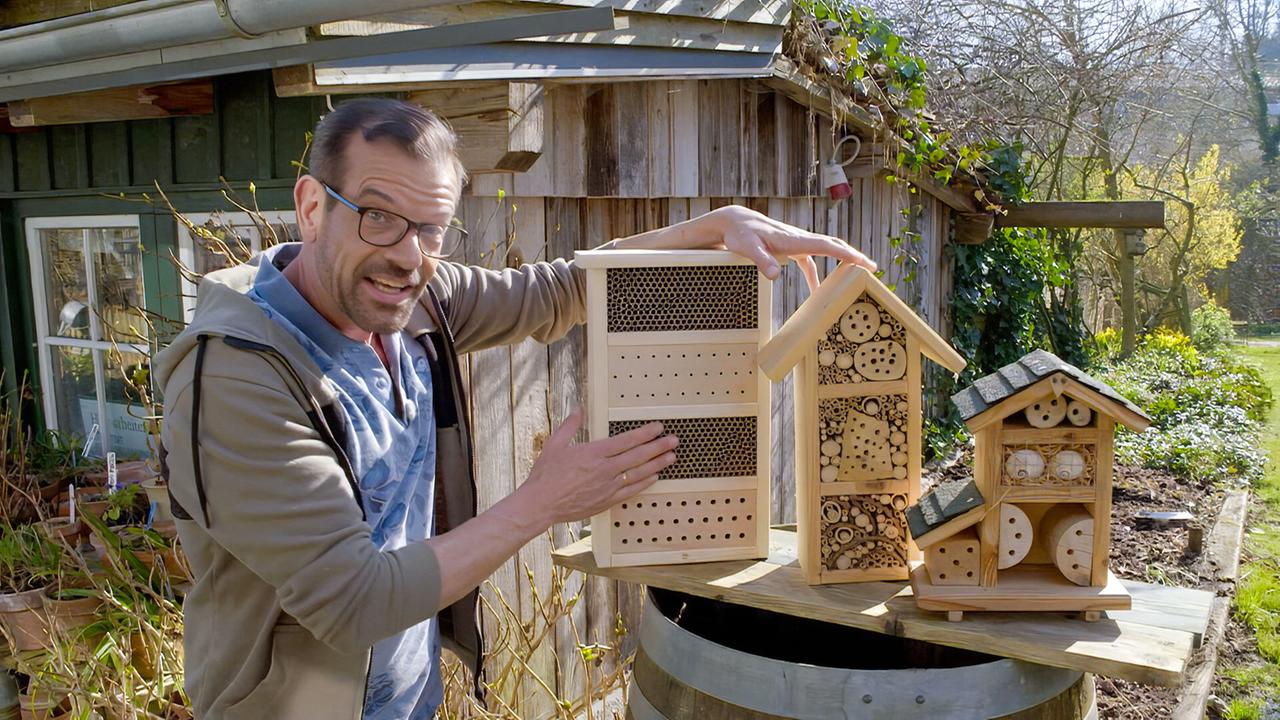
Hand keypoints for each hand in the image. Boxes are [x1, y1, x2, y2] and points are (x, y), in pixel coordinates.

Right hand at [520, 410, 676, 525]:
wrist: (541, 504)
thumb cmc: (545, 475)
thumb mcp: (555, 444)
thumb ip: (570, 425)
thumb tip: (579, 409)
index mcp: (594, 453)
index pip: (627, 440)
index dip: (645, 433)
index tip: (658, 428)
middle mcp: (605, 469)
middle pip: (638, 456)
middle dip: (659, 447)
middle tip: (674, 440)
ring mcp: (608, 487)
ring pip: (639, 474)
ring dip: (657, 464)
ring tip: (671, 457)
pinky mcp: (606, 501)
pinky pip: (631, 491)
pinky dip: (645, 483)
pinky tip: (654, 478)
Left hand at [697, 205, 876, 291]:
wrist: (734, 223)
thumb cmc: (741, 234)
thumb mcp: (748, 248)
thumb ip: (762, 260)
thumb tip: (775, 276)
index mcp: (794, 239)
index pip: (827, 246)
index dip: (847, 254)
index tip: (863, 262)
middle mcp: (799, 239)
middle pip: (833, 245)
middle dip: (853, 257)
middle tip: (872, 269)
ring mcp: (796, 243)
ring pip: (825, 251)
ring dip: (841, 263)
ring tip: (856, 278)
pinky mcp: (790, 248)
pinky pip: (810, 261)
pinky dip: (817, 274)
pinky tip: (817, 290)